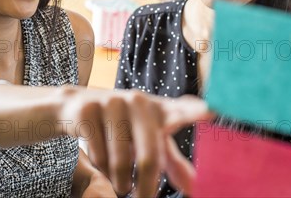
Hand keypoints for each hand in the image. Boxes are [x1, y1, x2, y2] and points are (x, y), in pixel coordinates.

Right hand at [59, 88, 212, 197]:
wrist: (75, 105)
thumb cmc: (122, 125)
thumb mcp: (148, 138)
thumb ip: (172, 162)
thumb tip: (195, 189)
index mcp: (160, 109)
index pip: (184, 109)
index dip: (198, 111)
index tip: (214, 111)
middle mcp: (139, 101)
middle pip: (149, 159)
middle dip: (146, 188)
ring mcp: (113, 102)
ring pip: (121, 162)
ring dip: (120, 182)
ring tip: (120, 182)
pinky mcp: (89, 110)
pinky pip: (99, 157)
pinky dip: (101, 169)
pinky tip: (100, 161)